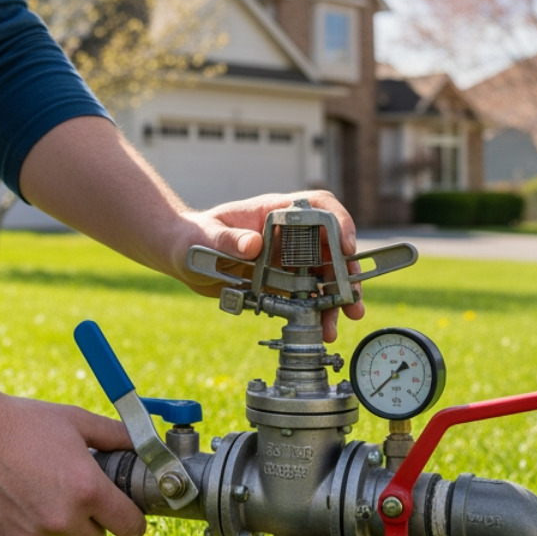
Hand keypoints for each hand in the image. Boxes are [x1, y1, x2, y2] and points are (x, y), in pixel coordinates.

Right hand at [0, 387, 146, 535]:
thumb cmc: (22, 422)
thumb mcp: (76, 421)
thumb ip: (117, 436)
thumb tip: (145, 445)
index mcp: (87, 491)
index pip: (131, 528)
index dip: (131, 519)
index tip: (126, 512)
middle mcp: (63, 520)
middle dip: (92, 519)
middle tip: (73, 490)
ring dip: (60, 526)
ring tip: (39, 489)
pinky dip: (30, 530)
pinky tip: (16, 499)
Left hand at [171, 189, 365, 342]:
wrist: (183, 257)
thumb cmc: (193, 236)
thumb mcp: (206, 236)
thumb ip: (228, 239)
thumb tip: (253, 244)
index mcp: (275, 212)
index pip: (318, 208)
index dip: (339, 223)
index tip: (346, 247)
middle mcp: (289, 234)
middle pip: (330, 247)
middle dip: (347, 271)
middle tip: (353, 297)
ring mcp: (288, 258)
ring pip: (324, 275)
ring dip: (337, 298)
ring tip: (341, 321)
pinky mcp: (283, 282)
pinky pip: (308, 296)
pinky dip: (318, 311)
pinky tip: (321, 327)